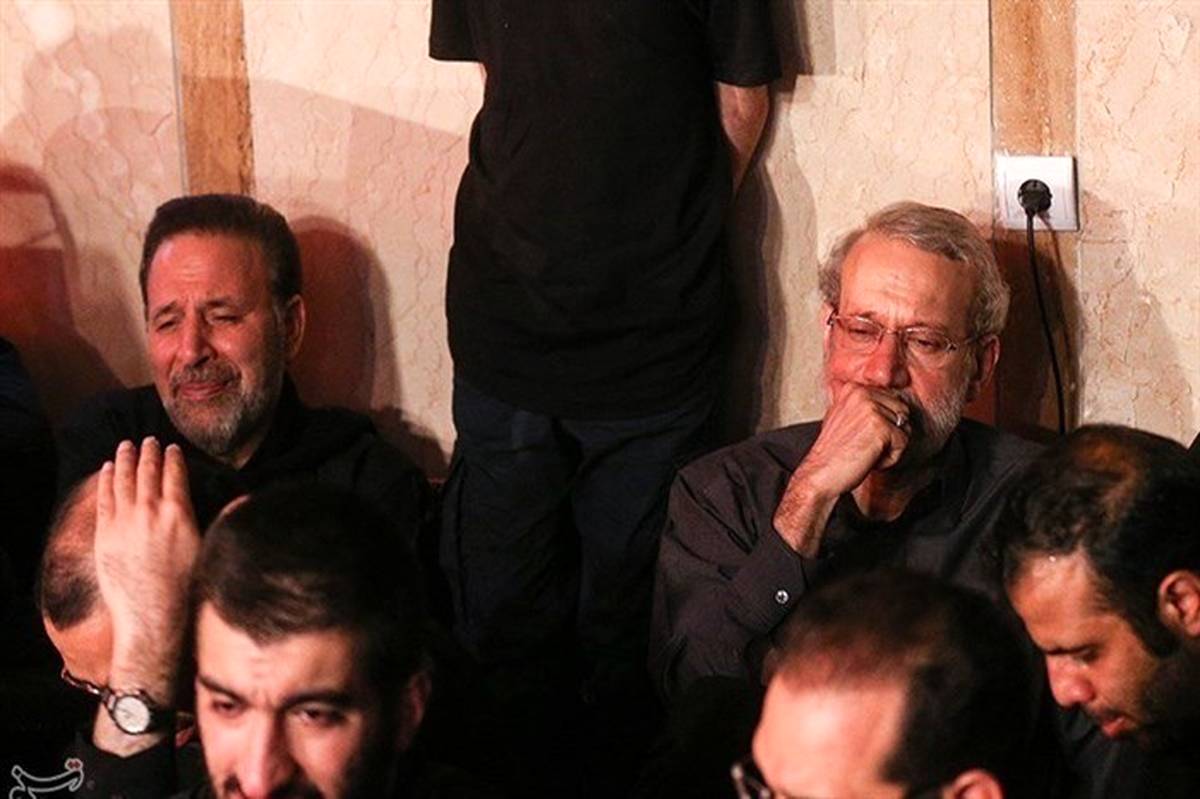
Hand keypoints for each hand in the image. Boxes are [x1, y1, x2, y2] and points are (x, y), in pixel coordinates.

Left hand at [94, 437, 198, 697]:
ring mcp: (124, 522)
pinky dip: (107, 480)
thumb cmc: (187, 586)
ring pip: (123, 480)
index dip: (172, 458)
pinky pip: (104, 498)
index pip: (174, 474)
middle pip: (148, 472)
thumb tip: (242, 499)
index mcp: (179, 513)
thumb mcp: (210, 548)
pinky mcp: (105, 535)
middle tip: (148, 440)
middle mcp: (150, 512)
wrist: (153, 615)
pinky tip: (108, 469)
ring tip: (126, 446)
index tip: (171, 448)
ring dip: (125, 459)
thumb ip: (219, 518)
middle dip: (148, 453)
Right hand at [773, 385, 909, 554]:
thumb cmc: (832, 454)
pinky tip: (869, 459)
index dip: (883, 424)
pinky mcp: (880, 426)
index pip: (891, 400)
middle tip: (864, 446)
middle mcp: (862, 393)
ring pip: (904, 428)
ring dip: (890, 447)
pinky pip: (902, 443)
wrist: (820, 475)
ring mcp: (871, 408)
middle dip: (890, 434)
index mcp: (853, 389)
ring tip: (865, 452)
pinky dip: (890, 458)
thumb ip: (858, 405)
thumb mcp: (840, 418)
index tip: (860, 437)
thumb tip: (875, 395)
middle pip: (901, 412)